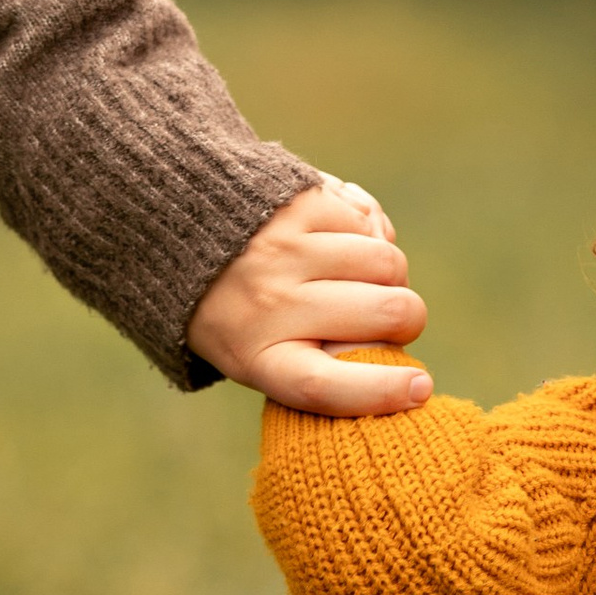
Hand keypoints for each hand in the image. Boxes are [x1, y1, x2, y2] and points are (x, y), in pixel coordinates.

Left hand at [186, 175, 432, 414]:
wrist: (174, 224)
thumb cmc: (234, 311)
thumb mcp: (256, 356)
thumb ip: (321, 370)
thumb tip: (405, 374)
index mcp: (255, 356)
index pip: (325, 385)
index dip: (382, 391)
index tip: (421, 387)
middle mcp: (268, 302)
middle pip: (381, 314)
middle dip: (409, 318)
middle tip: (399, 318)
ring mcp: (285, 248)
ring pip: (387, 263)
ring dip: (391, 273)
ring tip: (365, 276)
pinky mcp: (299, 203)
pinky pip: (369, 223)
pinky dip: (369, 232)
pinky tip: (340, 238)